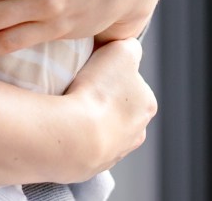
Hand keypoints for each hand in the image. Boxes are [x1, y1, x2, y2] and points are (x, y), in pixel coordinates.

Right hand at [63, 37, 156, 171]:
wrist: (75, 134)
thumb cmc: (99, 90)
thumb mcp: (122, 50)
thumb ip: (129, 45)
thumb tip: (126, 47)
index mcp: (147, 105)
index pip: (131, 82)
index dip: (111, 73)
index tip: (94, 70)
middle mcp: (137, 133)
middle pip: (118, 107)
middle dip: (102, 98)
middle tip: (80, 88)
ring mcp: (114, 153)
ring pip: (102, 128)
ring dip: (89, 118)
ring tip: (69, 106)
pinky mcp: (90, 166)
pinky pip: (83, 144)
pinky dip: (76, 135)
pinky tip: (64, 124)